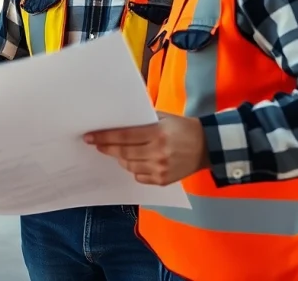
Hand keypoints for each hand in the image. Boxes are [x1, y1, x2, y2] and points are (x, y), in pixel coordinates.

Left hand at [83, 112, 208, 185]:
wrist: (207, 147)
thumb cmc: (182, 128)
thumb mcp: (164, 117)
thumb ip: (143, 120)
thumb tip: (117, 122)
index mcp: (158, 134)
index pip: (124, 136)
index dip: (104, 137)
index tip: (89, 137)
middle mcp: (158, 153)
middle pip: (123, 153)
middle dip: (106, 148)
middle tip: (96, 144)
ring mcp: (161, 169)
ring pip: (129, 166)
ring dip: (120, 159)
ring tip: (117, 152)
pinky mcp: (163, 180)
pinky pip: (139, 176)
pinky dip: (133, 169)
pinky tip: (134, 161)